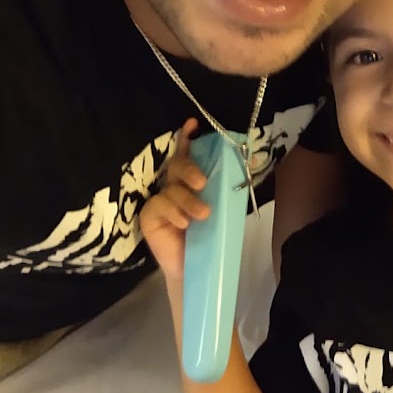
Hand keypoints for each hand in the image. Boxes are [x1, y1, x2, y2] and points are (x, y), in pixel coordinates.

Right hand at [140, 117, 210, 280]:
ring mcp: (160, 199)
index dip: (187, 138)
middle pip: (178, 165)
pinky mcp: (149, 215)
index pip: (188, 155)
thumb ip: (224, 189)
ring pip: (172, 188)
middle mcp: (174, 186)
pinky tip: (183, 224)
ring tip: (202, 216)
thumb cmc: (209, 238)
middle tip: (202, 183)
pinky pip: (159, 203)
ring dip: (188, 200)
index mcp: (192, 182)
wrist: (195, 267)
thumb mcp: (220, 210)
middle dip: (190, 169)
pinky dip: (173, 211)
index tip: (192, 124)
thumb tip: (243, 163)